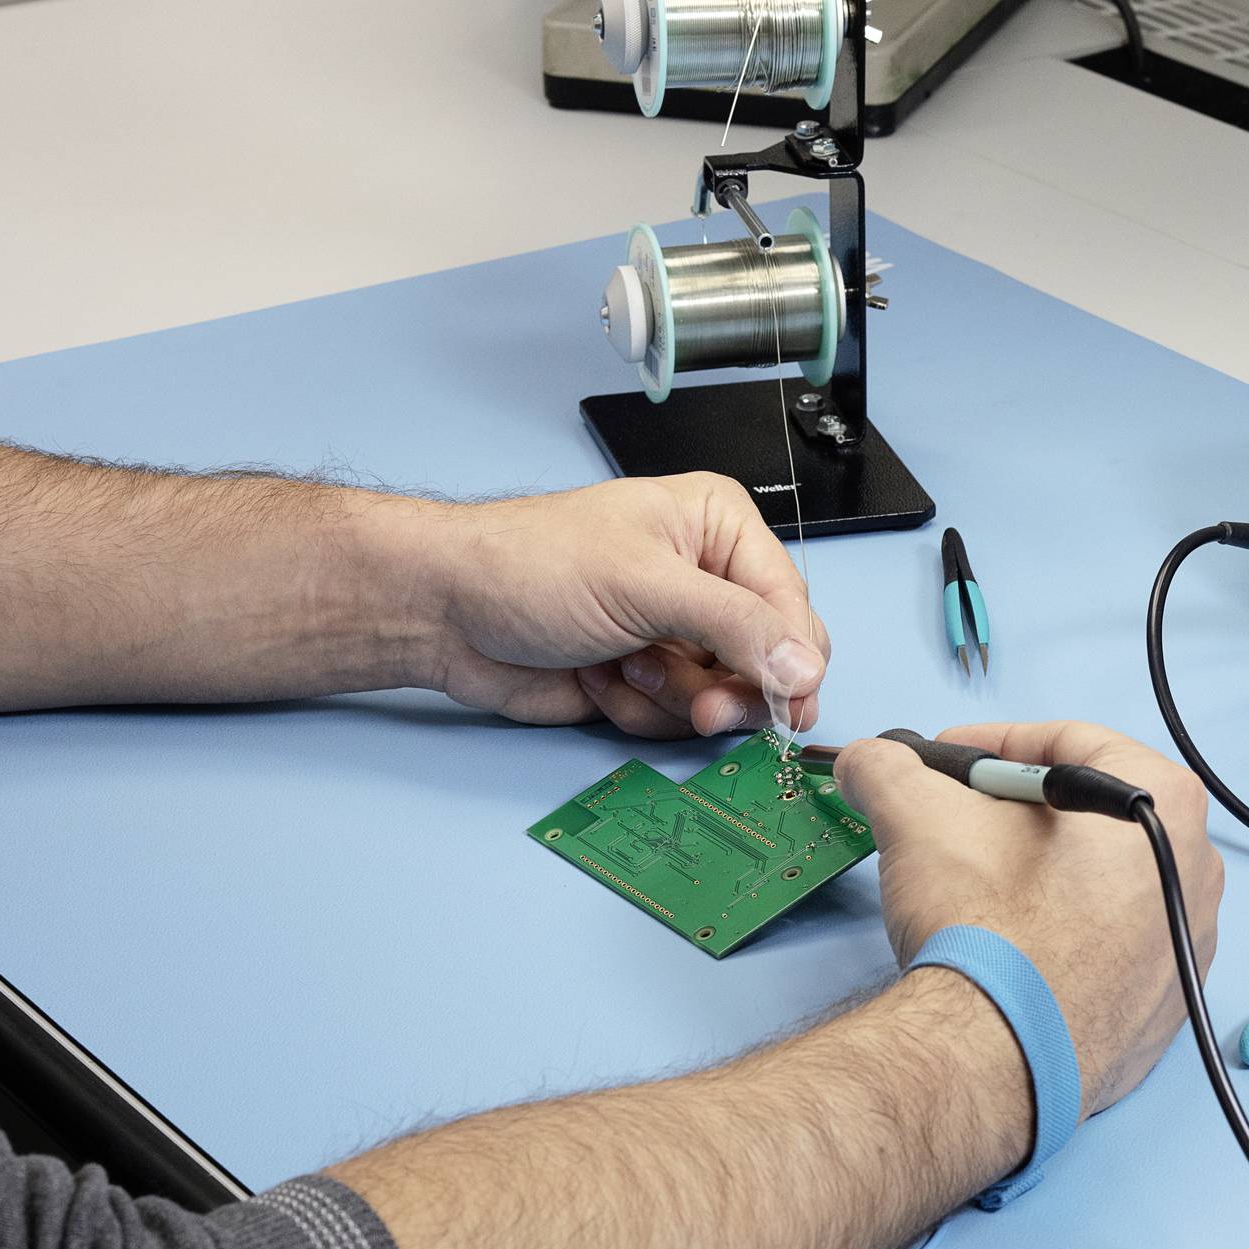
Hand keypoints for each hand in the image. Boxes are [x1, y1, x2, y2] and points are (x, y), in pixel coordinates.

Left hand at [417, 475, 829, 737]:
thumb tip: (804, 669)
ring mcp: (676, 634)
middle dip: (727, 690)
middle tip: (702, 708)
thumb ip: (734, 627)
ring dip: (669, 697)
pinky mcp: (647, 680)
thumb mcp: (645, 585)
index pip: (790, 605)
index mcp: (719, 529)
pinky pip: (678, 719)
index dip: (793, 661)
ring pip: (724, 699)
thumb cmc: (529, 565)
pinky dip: (639, 711)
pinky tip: (598, 678)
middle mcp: (706, 580)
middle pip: (770, 662)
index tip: (787, 706)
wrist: (444, 612)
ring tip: (621, 665)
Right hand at [834, 721, 1225, 1118]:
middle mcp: (1199, 871)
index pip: (1068, 744)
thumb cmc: (987, 928)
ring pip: (1105, 881)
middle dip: (1018, 812)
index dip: (992, 745)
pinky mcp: (1167, 1008)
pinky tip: (1013, 947)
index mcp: (1163, 802)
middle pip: (1092, 814)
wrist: (999, 1061)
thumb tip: (869, 761)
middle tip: (957, 821)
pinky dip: (1066, 936)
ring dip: (1041, 874)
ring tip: (977, 886)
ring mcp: (1190, 945)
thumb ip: (890, 771)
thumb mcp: (920, 818)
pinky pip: (1113, 945)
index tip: (947, 762)